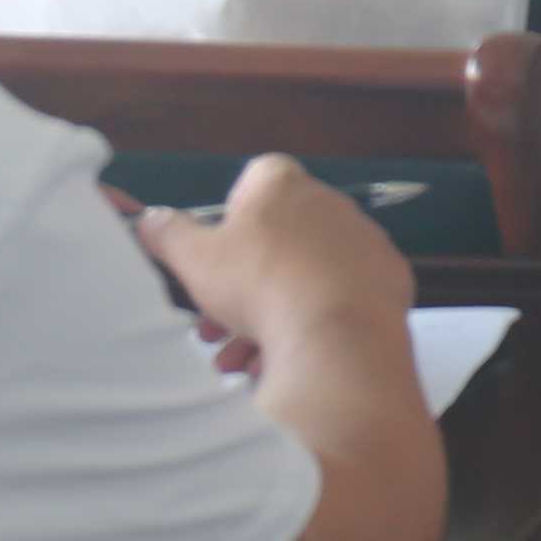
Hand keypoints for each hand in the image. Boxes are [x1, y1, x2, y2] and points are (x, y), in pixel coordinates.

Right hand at [139, 159, 413, 370]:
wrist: (337, 336)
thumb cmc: (258, 283)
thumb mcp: (193, 257)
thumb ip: (168, 233)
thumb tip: (151, 218)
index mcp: (285, 186)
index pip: (257, 179)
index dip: (233, 213)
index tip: (219, 251)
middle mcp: (332, 204)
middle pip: (278, 238)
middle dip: (242, 283)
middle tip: (214, 323)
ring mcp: (366, 243)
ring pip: (305, 277)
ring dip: (268, 316)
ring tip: (239, 357)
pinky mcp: (389, 282)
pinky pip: (340, 300)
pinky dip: (312, 325)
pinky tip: (282, 360)